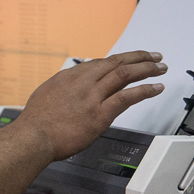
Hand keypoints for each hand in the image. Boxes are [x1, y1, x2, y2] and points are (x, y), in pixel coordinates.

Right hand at [15, 50, 165, 160]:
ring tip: (160, 68)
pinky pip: (128, 97)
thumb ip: (61, 90)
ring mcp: (92, 96)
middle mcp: (82, 82)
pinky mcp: (100, 114)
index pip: (99, 63)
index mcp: (68, 77)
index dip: (118, 60)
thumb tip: (67, 90)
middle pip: (116, 62)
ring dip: (146, 69)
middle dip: (138, 57)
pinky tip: (156, 88)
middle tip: (153, 56)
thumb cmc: (35, 123)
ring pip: (125, 74)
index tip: (127, 60)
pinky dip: (145, 90)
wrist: (33, 137)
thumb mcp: (45, 95)